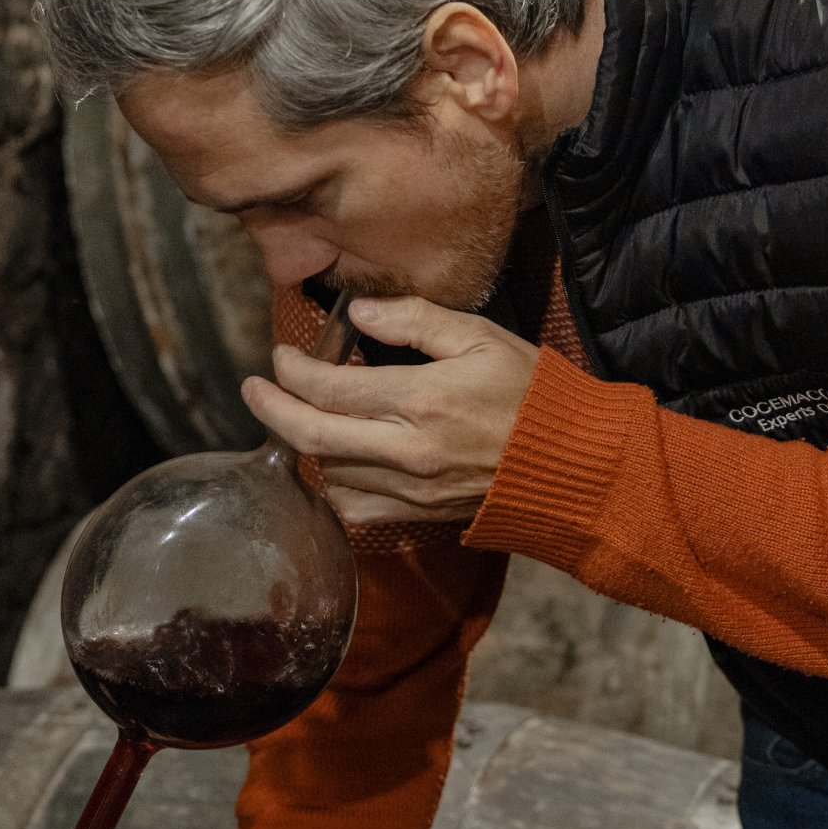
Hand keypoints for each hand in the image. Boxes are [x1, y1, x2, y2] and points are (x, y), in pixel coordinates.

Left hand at [240, 296, 539, 526]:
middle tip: (253, 389)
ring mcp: (411, 489)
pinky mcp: (419, 515)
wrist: (574, 464)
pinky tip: (341, 461)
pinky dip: (336, 486)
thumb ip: (413, 320)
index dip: (292, 369)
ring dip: (307, 443)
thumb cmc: (532, 393)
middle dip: (270, 408)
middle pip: (310, 434)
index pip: (327, 388)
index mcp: (420, 400)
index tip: (281, 356)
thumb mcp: (480, 337)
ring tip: (305, 416)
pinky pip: (356, 510)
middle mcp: (406, 450)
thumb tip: (358, 313)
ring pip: (329, 471)